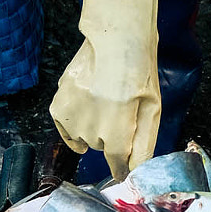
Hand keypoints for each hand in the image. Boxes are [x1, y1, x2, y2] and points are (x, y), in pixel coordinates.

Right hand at [50, 0, 161, 179]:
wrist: (116, 40)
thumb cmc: (139, 72)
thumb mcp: (152, 108)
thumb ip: (144, 143)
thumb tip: (137, 171)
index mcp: (117, 126)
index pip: (118, 163)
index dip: (123, 167)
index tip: (124, 169)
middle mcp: (91, 124)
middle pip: (102, 148)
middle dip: (112, 137)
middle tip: (121, 111)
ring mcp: (71, 114)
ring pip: (84, 139)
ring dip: (94, 130)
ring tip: (104, 105)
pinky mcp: (59, 105)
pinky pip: (65, 130)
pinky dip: (74, 129)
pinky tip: (86, 115)